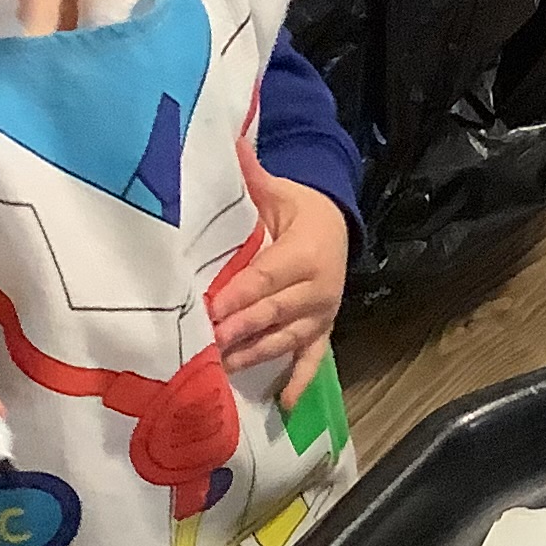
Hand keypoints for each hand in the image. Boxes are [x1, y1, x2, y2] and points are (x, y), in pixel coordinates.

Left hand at [209, 172, 350, 407]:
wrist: (338, 227)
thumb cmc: (297, 209)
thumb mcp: (277, 191)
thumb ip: (250, 175)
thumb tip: (229, 141)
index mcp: (305, 252)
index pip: (265, 278)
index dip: (238, 295)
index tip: (209, 309)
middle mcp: (318, 288)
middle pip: (273, 312)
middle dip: (240, 329)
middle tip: (207, 345)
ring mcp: (321, 315)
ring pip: (286, 339)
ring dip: (255, 355)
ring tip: (222, 369)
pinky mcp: (322, 332)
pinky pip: (312, 360)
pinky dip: (301, 382)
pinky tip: (285, 404)